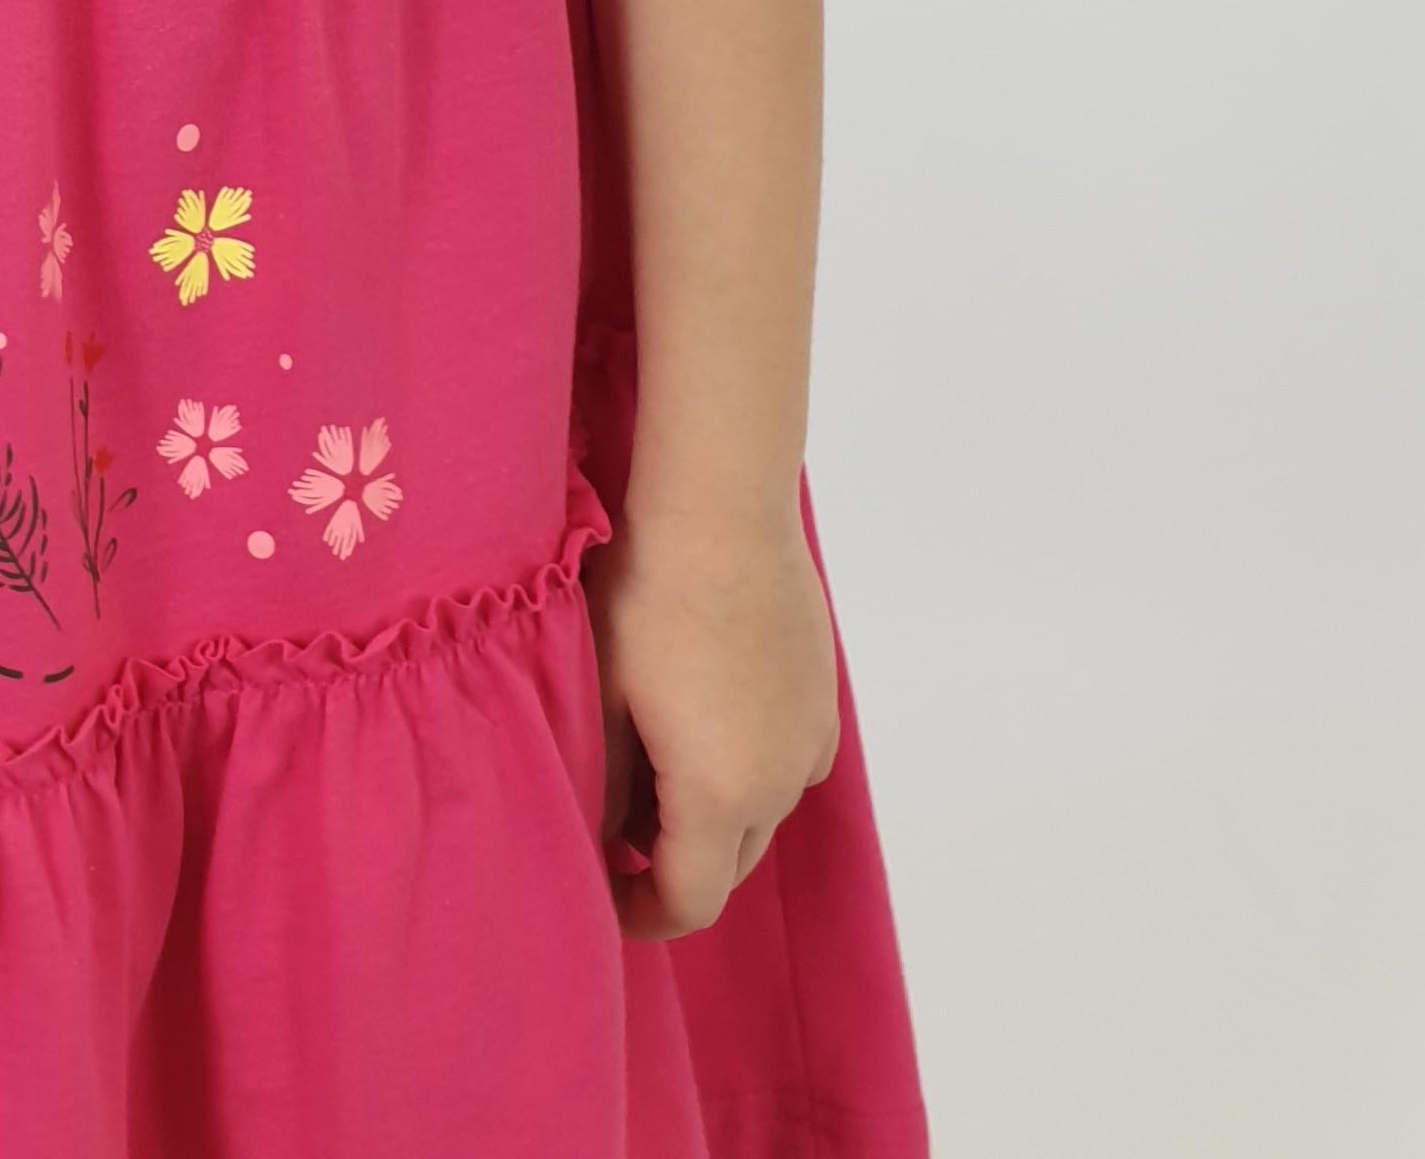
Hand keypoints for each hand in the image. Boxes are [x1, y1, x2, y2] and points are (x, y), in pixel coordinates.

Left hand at [582, 497, 839, 939]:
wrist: (720, 508)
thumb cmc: (647, 601)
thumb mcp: (604, 699)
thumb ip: (604, 787)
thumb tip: (605, 837)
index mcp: (723, 798)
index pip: (690, 902)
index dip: (640, 916)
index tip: (601, 894)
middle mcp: (782, 783)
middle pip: (729, 863)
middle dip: (672, 863)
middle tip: (612, 821)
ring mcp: (812, 737)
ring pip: (761, 811)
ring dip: (711, 812)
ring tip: (650, 757)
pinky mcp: (823, 695)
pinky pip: (786, 760)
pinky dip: (746, 765)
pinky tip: (701, 711)